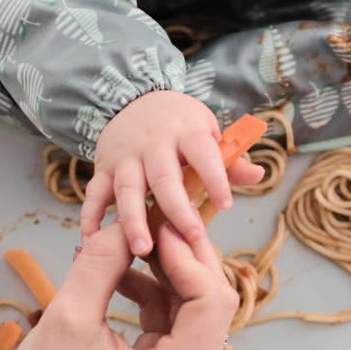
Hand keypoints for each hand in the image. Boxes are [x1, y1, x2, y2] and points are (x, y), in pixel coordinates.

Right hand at [0, 221, 237, 349]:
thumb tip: (128, 222)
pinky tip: (122, 276)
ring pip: (194, 317)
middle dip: (182, 259)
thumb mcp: (67, 318)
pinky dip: (155, 302)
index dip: (187, 253)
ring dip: (166, 277)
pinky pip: (175, 334)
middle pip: (211, 308)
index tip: (155, 222)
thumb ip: (103, 262)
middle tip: (151, 220)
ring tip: (129, 244)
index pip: (211, 300)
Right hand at [81, 90, 264, 255]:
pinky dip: (91, 218)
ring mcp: (124, 157)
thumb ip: (229, 159)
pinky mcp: (102, 167)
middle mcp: (152, 144)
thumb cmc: (180, 123)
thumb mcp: (207, 130)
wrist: (134, 98)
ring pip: (127, 190)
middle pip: (163, 179)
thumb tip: (259, 176)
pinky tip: (92, 242)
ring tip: (142, 251)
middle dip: (175, 209)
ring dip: (133, 221)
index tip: (226, 205)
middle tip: (190, 238)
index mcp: (185, 132)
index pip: (202, 154)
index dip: (214, 178)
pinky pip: (94, 194)